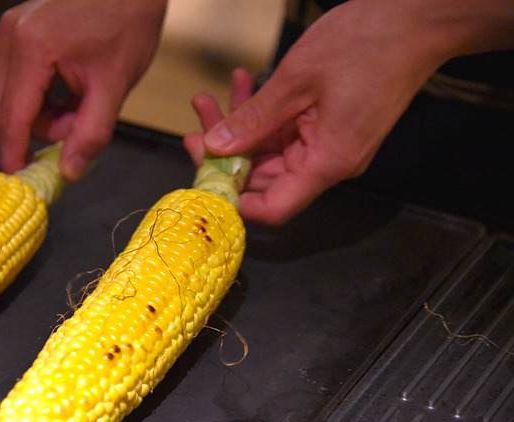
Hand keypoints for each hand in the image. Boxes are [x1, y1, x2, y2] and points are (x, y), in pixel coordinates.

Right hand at [0, 0, 166, 179]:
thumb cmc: (128, 22)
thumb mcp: (114, 85)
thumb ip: (91, 133)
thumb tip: (69, 172)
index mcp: (32, 49)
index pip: (12, 118)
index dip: (14, 154)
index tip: (22, 179)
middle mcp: (12, 37)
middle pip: (1, 110)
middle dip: (33, 134)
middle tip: (71, 137)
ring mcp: (11, 30)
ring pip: (7, 97)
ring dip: (38, 117)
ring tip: (78, 111)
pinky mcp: (18, 30)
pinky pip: (16, 79)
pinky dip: (38, 99)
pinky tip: (69, 95)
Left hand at [194, 0, 476, 223]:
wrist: (417, 19)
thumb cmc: (367, 44)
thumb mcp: (297, 80)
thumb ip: (254, 119)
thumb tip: (215, 146)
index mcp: (326, 162)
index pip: (274, 208)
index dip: (236, 200)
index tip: (205, 176)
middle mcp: (329, 163)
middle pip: (265, 179)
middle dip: (227, 153)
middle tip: (199, 124)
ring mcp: (330, 145)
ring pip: (270, 152)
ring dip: (240, 128)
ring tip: (209, 99)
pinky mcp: (329, 128)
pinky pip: (286, 133)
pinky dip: (263, 115)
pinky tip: (242, 86)